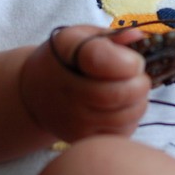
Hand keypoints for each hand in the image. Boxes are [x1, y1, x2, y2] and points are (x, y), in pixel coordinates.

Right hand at [19, 26, 150, 142]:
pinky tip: (122, 107)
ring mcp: (72, 118)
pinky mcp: (81, 138)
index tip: (134, 60)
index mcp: (66, 52)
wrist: (35, 91)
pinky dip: (130, 120)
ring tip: (132, 91)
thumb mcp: (82, 36)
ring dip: (139, 103)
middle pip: (117, 94)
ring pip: (124, 117)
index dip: (126, 61)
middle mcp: (66, 88)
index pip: (99, 59)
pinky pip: (120, 133)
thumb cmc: (67, 59)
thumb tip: (139, 36)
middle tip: (139, 77)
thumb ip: (112, 36)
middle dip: (140, 84)